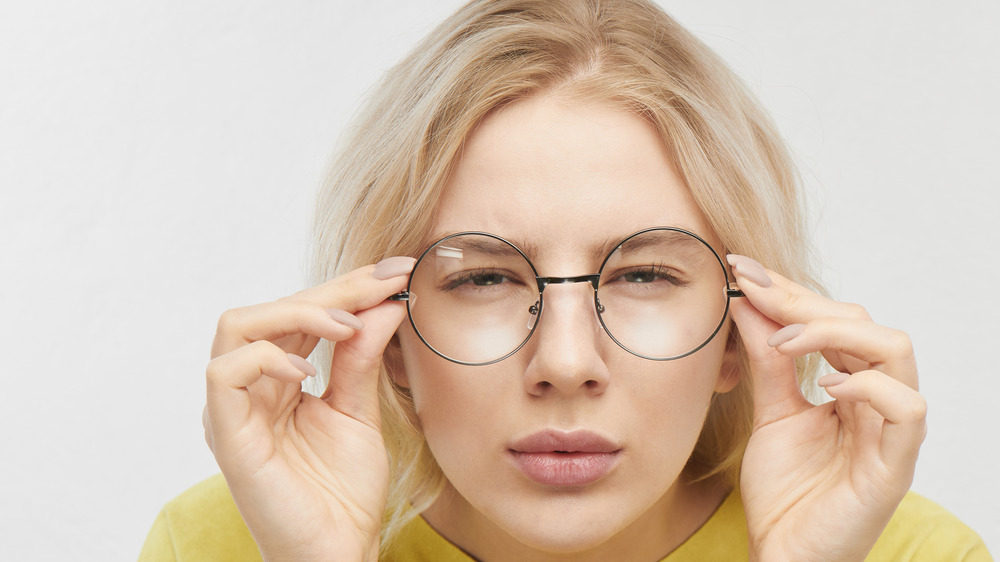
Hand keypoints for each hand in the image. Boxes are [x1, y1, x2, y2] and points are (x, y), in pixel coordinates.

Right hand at [202, 258, 413, 561]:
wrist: (337, 549)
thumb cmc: (341, 490)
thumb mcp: (359, 410)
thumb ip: (362, 357)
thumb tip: (385, 302)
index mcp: (280, 379)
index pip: (303, 315)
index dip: (346, 287)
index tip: (396, 272)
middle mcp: (251, 386)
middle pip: (274, 309)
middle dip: (333, 290)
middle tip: (386, 280)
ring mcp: (234, 408)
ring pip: (238, 325)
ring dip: (297, 314)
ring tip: (346, 327)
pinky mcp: (226, 433)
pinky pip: (224, 373)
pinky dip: (266, 359)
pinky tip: (308, 373)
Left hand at [727, 255, 925, 561]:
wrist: (785, 554)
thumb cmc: (786, 491)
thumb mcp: (770, 412)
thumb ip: (766, 360)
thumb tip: (746, 300)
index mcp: (851, 386)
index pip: (835, 320)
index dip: (790, 290)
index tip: (741, 270)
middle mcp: (877, 401)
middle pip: (865, 324)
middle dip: (804, 300)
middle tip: (750, 290)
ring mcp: (890, 431)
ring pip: (896, 352)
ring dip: (834, 332)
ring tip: (784, 340)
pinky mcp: (895, 465)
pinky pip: (908, 409)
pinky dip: (868, 385)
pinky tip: (825, 386)